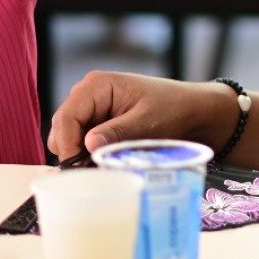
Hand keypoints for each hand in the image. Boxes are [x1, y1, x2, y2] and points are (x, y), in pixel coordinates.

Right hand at [48, 71, 235, 159]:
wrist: (196, 112)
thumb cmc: (175, 109)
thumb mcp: (147, 121)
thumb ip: (117, 133)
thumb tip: (88, 144)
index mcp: (96, 86)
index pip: (66, 118)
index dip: (68, 145)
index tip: (79, 169)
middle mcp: (88, 96)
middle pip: (62, 131)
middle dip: (73, 153)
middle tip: (93, 173)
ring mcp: (92, 111)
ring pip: (69, 141)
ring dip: (82, 157)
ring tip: (103, 170)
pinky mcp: (99, 126)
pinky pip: (83, 145)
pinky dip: (90, 157)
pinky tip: (106, 166)